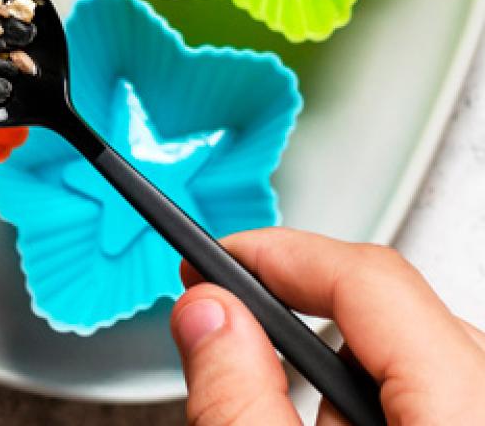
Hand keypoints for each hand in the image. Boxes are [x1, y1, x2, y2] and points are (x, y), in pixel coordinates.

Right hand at [170, 228, 484, 424]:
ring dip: (339, 379)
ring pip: (411, 353)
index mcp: (464, 409)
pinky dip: (378, 402)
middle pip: (390, 312)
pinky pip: (434, 387)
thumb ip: (238, 396)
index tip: (214, 258)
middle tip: (231, 343)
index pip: (368, 279)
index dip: (277, 255)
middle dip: (299, 328)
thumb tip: (206, 312)